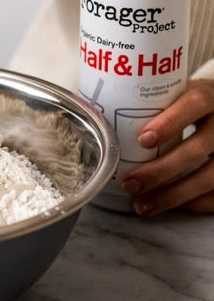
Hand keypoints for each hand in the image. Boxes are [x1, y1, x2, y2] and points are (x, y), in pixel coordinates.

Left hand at [122, 79, 213, 215]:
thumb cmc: (190, 105)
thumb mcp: (176, 94)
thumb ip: (150, 104)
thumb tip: (97, 115)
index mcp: (209, 96)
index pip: (196, 104)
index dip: (171, 122)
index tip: (144, 139)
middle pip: (198, 148)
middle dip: (161, 170)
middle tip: (130, 182)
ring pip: (209, 177)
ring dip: (172, 195)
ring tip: (141, 204)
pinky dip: (190, 204)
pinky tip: (165, 206)